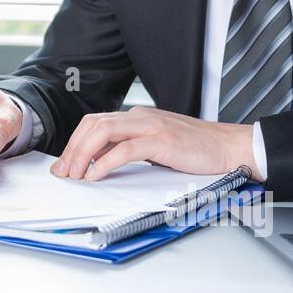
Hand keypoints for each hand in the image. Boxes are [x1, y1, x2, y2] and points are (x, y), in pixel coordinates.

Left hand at [52, 107, 256, 181]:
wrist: (229, 147)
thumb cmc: (196, 150)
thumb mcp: (157, 148)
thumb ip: (131, 150)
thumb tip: (100, 165)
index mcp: (137, 117)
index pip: (94, 123)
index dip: (74, 143)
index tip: (64, 164)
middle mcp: (140, 116)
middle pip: (92, 125)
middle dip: (72, 149)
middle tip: (63, 173)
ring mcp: (150, 126)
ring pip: (103, 131)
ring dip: (82, 154)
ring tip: (75, 175)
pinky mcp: (162, 140)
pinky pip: (125, 149)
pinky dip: (105, 162)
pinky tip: (96, 175)